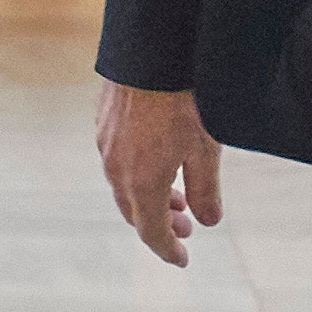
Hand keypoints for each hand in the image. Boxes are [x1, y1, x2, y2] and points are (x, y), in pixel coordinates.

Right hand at [96, 79, 224, 267]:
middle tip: (186, 225)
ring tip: (177, 195)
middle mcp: (117, 169)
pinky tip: (158, 160)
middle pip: (135, 212)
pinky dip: (139, 174)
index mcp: (142, 183)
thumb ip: (206, 190)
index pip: (151, 232)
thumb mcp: (205, 149)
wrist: (151, 52)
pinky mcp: (104, 123)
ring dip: (150, 198)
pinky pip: (118, 162)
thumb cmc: (182, 100)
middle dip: (161, 224)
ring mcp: (106, 146)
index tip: (182, 259)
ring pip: (125, 186)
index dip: (168, 250)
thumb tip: (208, 222)